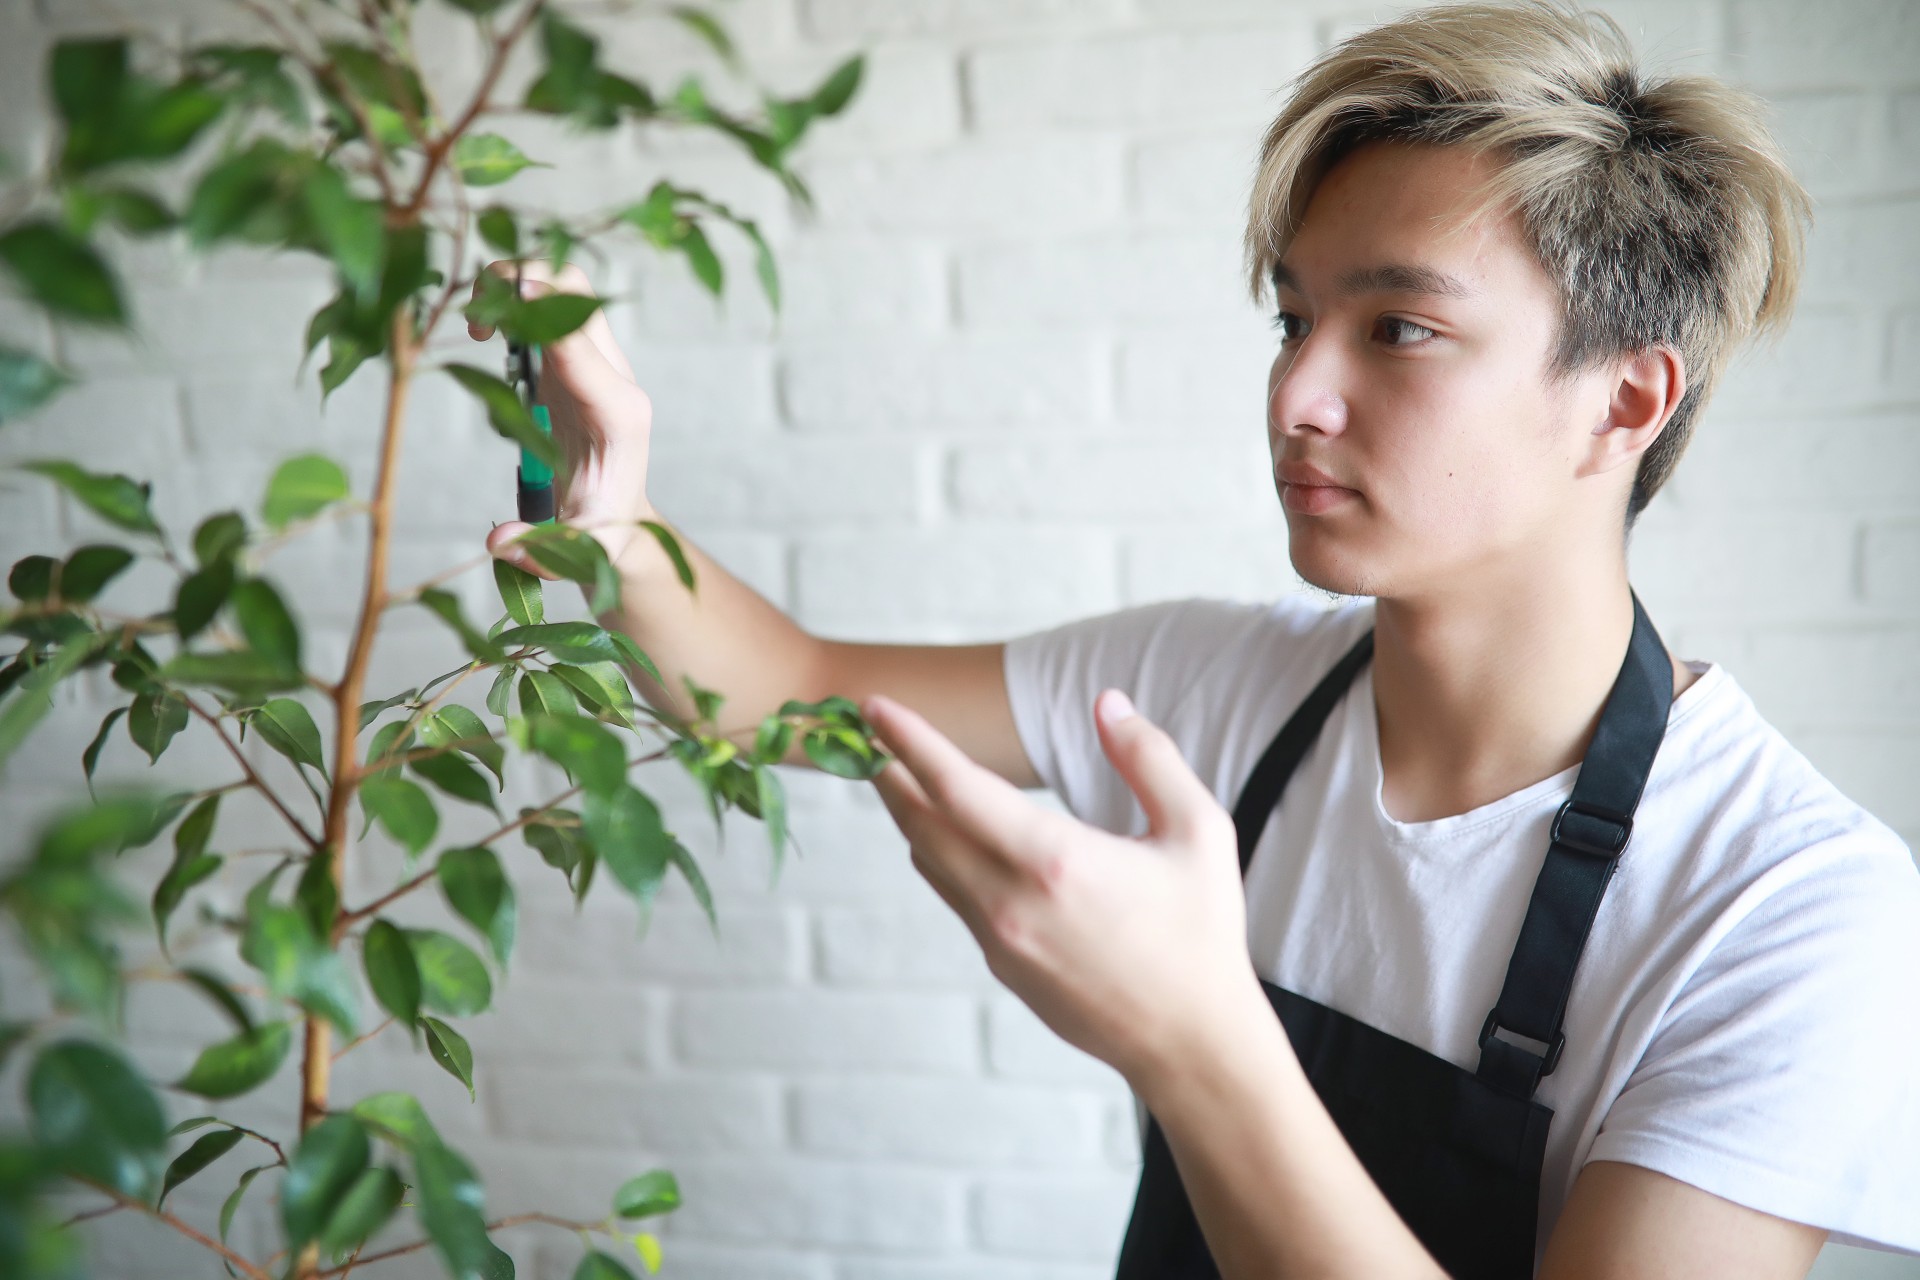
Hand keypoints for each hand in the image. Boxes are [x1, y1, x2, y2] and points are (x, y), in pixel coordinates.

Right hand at [467, 260, 656, 576]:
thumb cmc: (603, 535)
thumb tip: (497, 542)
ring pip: (562, 288)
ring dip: (515, 286)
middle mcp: (614, 376)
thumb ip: (543, 547)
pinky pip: (548, 308)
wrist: (623, 525)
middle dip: (522, 281)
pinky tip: (486, 335)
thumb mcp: (579, 550)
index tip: (495, 304)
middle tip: (474, 320)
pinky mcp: (576, 363)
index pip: (579, 341)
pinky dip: (513, 302)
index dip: (539, 312)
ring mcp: (596, 363)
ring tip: (477, 328)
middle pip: (575, 291)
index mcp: (618, 412)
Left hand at [862, 688, 1264, 1086]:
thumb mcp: (1198, 832)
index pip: (955, 786)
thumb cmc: (1202, 935)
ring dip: (910, 813)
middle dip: (889, 769)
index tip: (875, 705)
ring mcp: (999, 940)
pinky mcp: (1002, 966)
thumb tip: (1107, 702)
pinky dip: (941, 854)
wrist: (1191, 1044)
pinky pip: (954, 896)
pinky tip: (952, 834)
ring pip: (930, 861)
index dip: (909, 739)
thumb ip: (1149, 758)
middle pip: (920, 822)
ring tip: (900, 773)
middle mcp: (1011, 902)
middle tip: (868, 729)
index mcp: (1055, 861)